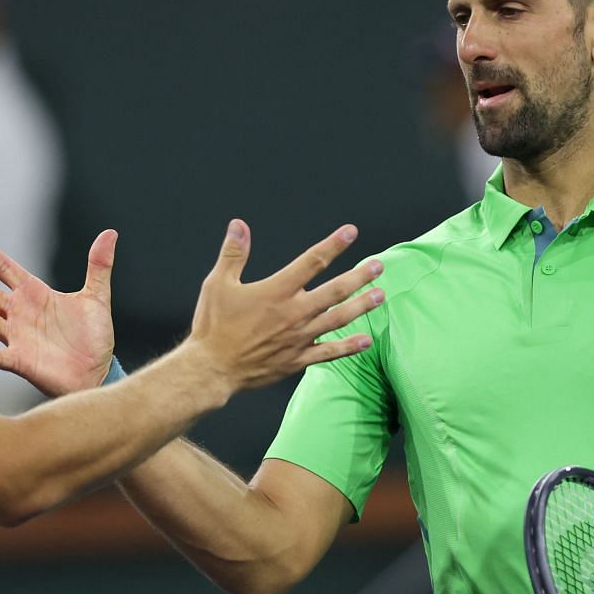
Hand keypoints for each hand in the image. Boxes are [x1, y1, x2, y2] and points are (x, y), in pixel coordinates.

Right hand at [0, 230, 118, 396]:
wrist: (99, 372)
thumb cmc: (94, 336)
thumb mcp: (97, 297)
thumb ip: (99, 266)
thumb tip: (110, 233)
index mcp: (35, 294)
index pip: (5, 269)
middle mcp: (20, 314)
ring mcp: (18, 338)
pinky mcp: (22, 362)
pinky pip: (0, 357)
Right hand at [184, 220, 381, 392]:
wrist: (212, 369)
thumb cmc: (213, 326)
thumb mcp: (218, 284)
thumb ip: (233, 253)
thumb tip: (239, 225)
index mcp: (276, 292)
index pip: (312, 262)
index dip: (333, 245)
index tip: (350, 232)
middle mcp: (293, 313)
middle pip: (335, 291)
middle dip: (359, 277)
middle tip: (378, 266)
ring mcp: (298, 338)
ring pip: (338, 319)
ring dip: (361, 306)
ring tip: (380, 295)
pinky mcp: (297, 359)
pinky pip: (329, 352)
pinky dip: (349, 347)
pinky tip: (366, 339)